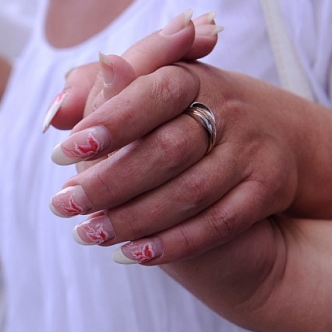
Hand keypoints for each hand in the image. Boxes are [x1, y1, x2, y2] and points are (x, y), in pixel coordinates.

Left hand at [48, 14, 304, 264]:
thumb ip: (101, 90)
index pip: (151, 93)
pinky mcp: (268, 187)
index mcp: (191, 77)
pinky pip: (218, 223)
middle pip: (167, 149)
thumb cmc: (191, 108)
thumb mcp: (154, 85)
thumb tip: (57, 106)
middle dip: (110, 181)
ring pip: (189, 192)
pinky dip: (174, 242)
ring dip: (133, 218)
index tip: (63, 151)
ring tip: (87, 233)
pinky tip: (132, 255)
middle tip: (64, 203)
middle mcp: (229, 109)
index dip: (108, 122)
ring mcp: (251, 149)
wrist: (274, 136)